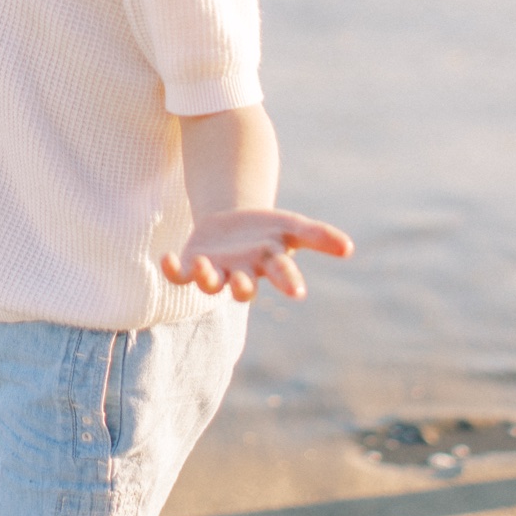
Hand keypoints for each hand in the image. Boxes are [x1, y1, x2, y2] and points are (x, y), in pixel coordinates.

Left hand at [161, 208, 352, 302]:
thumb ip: (319, 236)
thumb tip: (349, 248)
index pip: (282, 275)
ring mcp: (217, 271)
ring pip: (210, 283)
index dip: (289, 281)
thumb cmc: (267, 229)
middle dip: (242, 287)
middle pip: (243, 287)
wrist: (233, 223)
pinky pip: (180, 276)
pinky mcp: (192, 264)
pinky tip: (166, 258)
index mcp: (269, 263)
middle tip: (243, 286)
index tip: (298, 291)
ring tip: (202, 266)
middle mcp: (242, 273)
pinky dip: (173, 271)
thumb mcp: (292, 226)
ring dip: (206, 278)